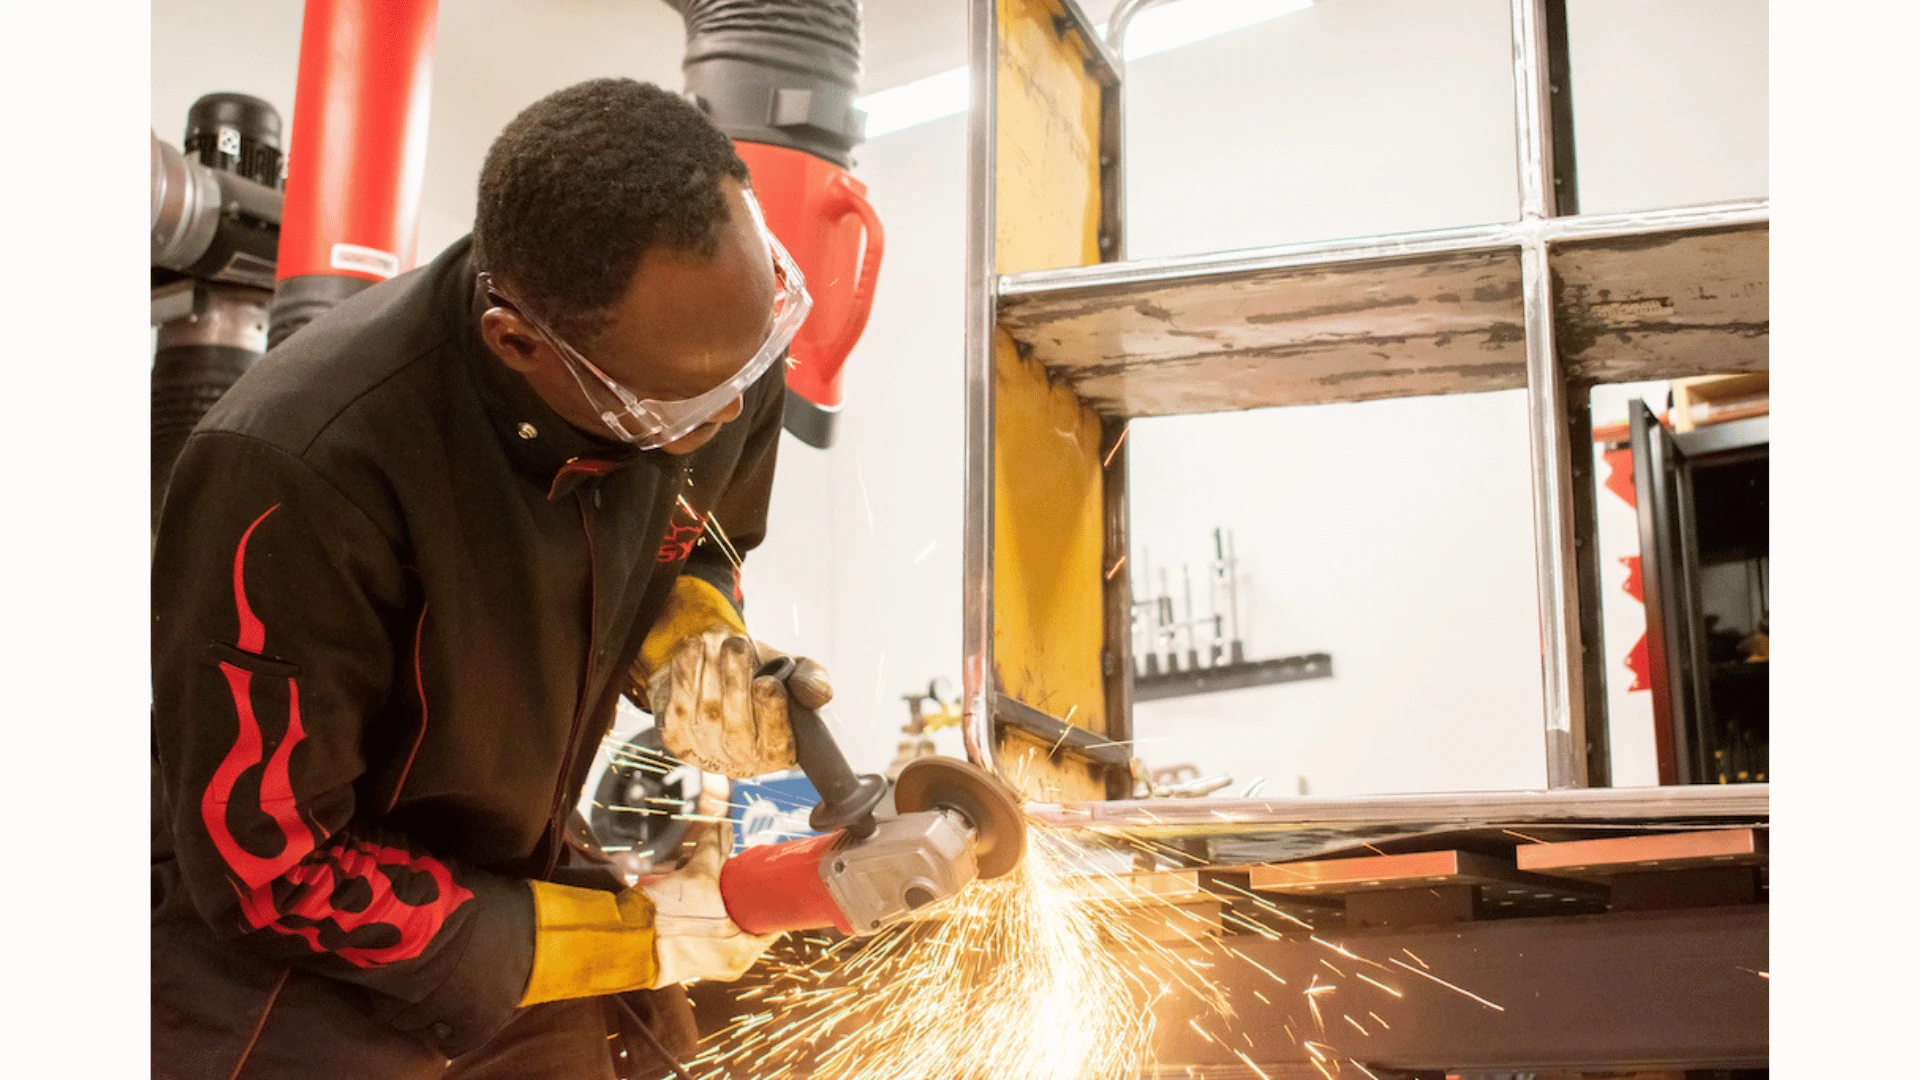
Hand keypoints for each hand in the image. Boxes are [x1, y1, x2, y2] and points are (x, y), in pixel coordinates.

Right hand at [519, 822, 777, 1005]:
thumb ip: (714, 848)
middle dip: (743, 894)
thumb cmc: (665, 917)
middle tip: (741, 871)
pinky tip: (700, 892)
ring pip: (727, 923)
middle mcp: (732, 962)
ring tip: (717, 878)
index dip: (772, 896)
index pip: (774, 922)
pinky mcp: (690, 956)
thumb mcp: (696, 876)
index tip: (768, 876)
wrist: (623, 941)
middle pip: (749, 919)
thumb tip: (723, 823)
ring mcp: (710, 963)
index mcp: (744, 951)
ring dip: (722, 900)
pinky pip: (708, 929)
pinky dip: (707, 910)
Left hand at [649, 636, 831, 778]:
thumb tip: (819, 696)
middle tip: (738, 646)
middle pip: (736, 729)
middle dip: (736, 683)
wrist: (714, 667)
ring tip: (718, 641)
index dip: (772, 714)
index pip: (777, 743)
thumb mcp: (792, 671)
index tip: (768, 683)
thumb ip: (811, 679)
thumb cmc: (760, 674)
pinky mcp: (676, 739)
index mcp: (780, 751)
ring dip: (710, 671)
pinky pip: (679, 705)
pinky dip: (685, 673)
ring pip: (706, 714)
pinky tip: (694, 649)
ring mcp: (706, 752)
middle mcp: (743, 761)